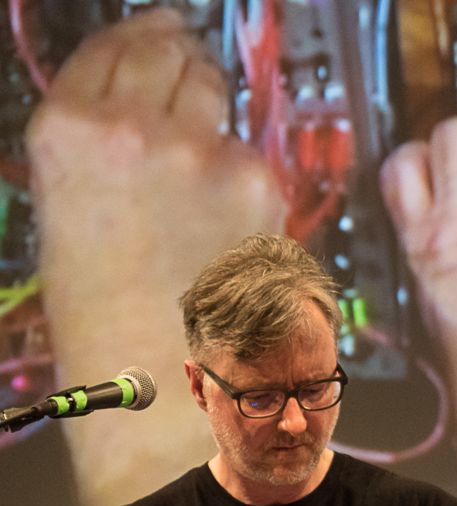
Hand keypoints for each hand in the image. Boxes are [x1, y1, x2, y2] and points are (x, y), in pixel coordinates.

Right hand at [27, 8, 283, 505]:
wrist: (170, 391)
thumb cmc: (107, 325)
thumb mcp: (70, 220)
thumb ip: (100, 153)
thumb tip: (143, 115)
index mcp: (68, 133)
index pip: (109, 48)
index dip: (138, 38)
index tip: (159, 33)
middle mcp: (136, 127)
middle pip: (170, 52)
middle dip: (181, 60)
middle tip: (189, 75)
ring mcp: (205, 151)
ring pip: (219, 93)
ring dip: (216, 111)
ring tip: (207, 165)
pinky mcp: (261, 182)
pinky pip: (254, 153)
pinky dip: (247, 170)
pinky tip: (232, 218)